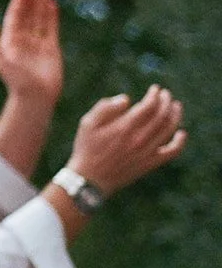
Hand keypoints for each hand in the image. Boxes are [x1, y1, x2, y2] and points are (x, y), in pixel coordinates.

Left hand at [0, 0, 62, 102]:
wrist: (35, 97)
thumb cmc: (16, 81)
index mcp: (9, 40)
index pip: (15, 14)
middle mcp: (23, 39)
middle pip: (27, 13)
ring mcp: (37, 43)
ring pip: (39, 18)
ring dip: (42, 3)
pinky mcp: (51, 48)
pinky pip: (51, 28)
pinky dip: (52, 16)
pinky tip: (53, 4)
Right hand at [67, 86, 186, 195]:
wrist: (90, 178)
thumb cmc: (86, 148)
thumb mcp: (87, 123)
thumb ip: (104, 108)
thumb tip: (126, 98)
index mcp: (123, 128)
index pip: (148, 106)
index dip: (155, 95)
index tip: (155, 89)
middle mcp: (138, 139)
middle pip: (161, 116)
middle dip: (166, 102)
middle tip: (166, 94)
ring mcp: (146, 152)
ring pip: (169, 130)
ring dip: (175, 115)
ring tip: (175, 106)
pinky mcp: (150, 163)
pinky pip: (172, 151)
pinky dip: (180, 141)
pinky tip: (181, 133)